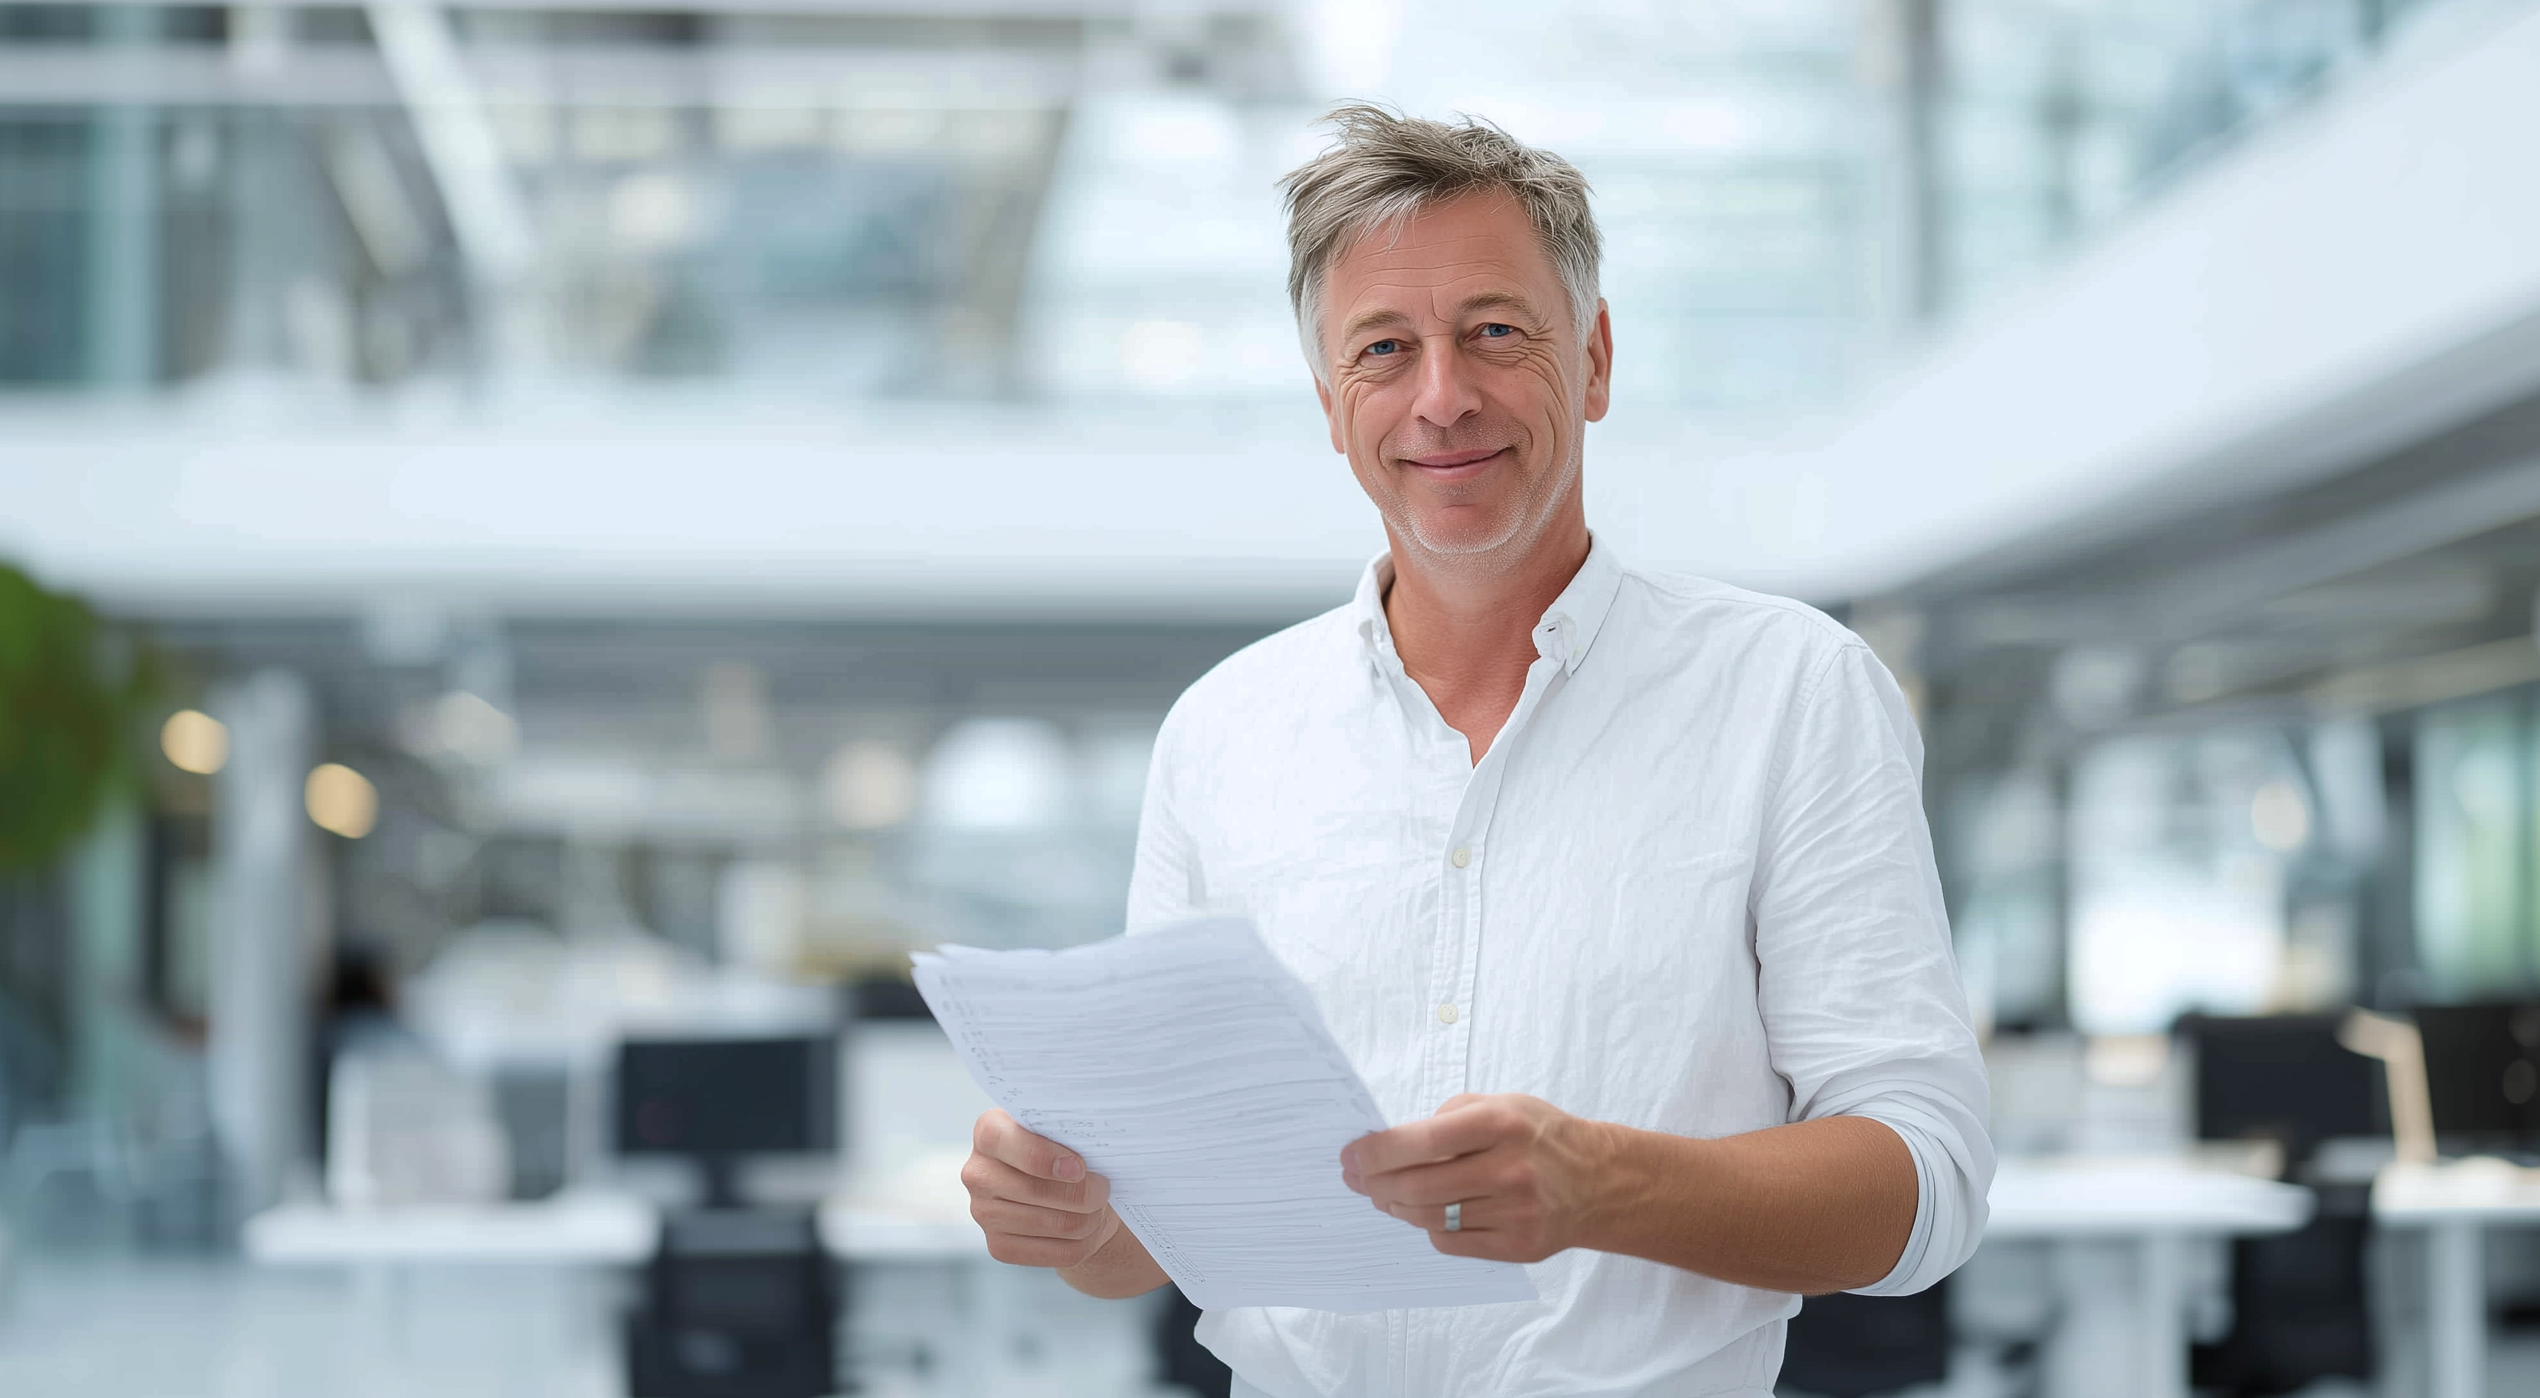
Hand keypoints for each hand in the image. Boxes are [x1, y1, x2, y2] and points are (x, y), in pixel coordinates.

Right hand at [960, 1109, 1122, 1268]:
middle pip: (1034, 1190)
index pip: (1002, 1141)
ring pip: (1053, 1223)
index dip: (1041, 1157)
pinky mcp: (999, 1246)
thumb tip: (1087, 1155)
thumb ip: (1069, 1135)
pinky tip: (1088, 1229)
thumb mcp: (1067, 1133)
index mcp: (989, 1132)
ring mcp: (983, 1213)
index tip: (1078, 1168)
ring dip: (1089, 1218)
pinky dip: (1083, 1243)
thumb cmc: (1067, 1151)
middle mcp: (978, 1173)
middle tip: (1103, 1187)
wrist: (1065, 1189)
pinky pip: (1054, 1252)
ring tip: (1098, 1206)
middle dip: (1082, 1192)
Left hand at [1339, 1093, 1619, 1263]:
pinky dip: (1430, 1227)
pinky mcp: (1517, 1246)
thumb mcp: (1501, 1103)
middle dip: (1375, 1184)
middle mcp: (1508, 1169)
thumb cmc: (1539, 1136)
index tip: (1352, 1155)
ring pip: (1430, 1218)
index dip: (1376, 1151)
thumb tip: (1392, 1143)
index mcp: (1499, 1124)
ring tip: (1386, 1195)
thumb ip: (1448, 1117)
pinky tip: (1426, 1213)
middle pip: (1418, 1186)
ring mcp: (1514, 1212)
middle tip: (1357, 1179)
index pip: (1420, 1142)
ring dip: (1396, 1206)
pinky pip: (1452, 1242)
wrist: (1598, 1181)